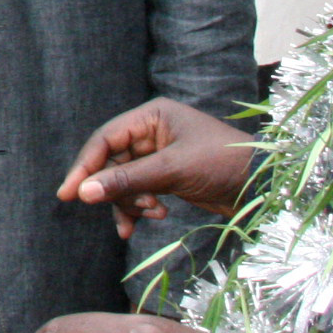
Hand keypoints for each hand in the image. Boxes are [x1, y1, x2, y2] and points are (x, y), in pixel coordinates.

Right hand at [59, 98, 257, 239]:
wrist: (263, 184)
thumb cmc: (221, 163)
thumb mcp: (172, 170)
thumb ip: (126, 180)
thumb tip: (83, 193)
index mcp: (151, 116)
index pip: (105, 139)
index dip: (85, 166)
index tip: (69, 194)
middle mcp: (152, 131)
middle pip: (113, 163)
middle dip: (116, 191)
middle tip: (124, 216)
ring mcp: (160, 154)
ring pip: (125, 180)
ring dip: (131, 202)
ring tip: (149, 215)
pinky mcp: (168, 175)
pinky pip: (140, 190)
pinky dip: (142, 206)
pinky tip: (156, 216)